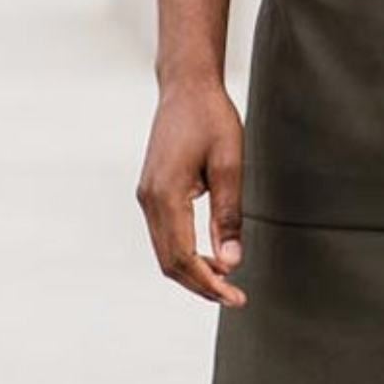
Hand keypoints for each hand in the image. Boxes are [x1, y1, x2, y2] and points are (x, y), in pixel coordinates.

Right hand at [136, 79, 247, 307]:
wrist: (186, 87)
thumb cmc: (211, 118)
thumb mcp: (229, 164)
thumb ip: (228, 214)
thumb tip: (231, 261)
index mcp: (166, 195)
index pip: (183, 258)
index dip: (209, 284)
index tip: (236, 297)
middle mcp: (149, 200)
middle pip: (169, 262)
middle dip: (201, 284)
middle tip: (234, 296)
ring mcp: (147, 196)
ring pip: (164, 252)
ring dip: (192, 271)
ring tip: (226, 280)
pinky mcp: (152, 192)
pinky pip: (164, 235)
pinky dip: (185, 253)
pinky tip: (210, 255)